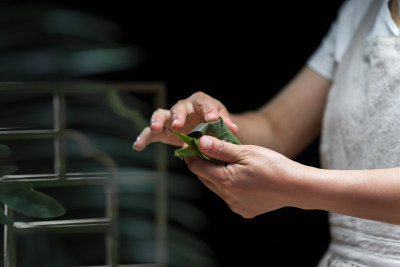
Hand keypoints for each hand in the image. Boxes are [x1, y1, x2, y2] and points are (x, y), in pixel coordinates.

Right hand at [133, 91, 237, 150]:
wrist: (207, 127)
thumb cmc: (215, 122)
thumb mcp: (222, 120)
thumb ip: (225, 124)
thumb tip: (231, 128)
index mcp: (200, 102)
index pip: (203, 103)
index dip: (208, 110)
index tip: (212, 119)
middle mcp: (183, 107)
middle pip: (178, 107)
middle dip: (178, 115)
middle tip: (178, 125)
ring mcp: (171, 118)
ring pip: (160, 115)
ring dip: (157, 121)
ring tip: (155, 129)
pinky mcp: (163, 130)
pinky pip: (150, 132)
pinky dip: (144, 137)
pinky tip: (138, 145)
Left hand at [185, 135, 304, 217]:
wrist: (297, 187)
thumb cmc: (273, 166)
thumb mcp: (246, 152)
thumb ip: (221, 149)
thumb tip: (200, 142)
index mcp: (225, 180)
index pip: (196, 167)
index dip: (192, 154)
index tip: (191, 144)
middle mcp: (227, 197)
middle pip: (205, 177)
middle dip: (204, 163)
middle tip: (209, 149)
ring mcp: (235, 205)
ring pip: (217, 188)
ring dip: (217, 175)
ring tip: (229, 162)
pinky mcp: (244, 211)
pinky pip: (229, 196)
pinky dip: (229, 186)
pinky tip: (242, 177)